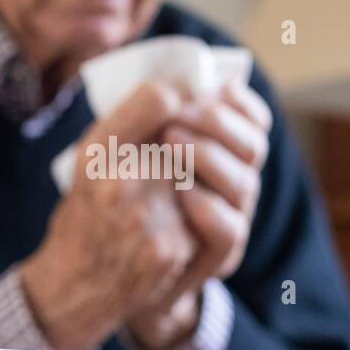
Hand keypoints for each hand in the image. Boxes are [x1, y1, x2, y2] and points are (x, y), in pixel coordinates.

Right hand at [21, 82, 198, 349]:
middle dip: (192, 144)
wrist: (74, 285)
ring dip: (192, 184)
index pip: (157, 97)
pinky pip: (202, 216)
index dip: (178, 97)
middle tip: (180, 157)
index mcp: (95, 153)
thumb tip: (183, 89)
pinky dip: (194, 220)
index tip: (181, 103)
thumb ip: (129, 125)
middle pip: (186, 139)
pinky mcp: (169, 248)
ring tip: (165, 201)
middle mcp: (118, 181)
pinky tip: (168, 231)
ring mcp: (147, 217)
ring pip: (198, 177)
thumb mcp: (88, 160)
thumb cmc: (85, 214)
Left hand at [125, 81, 271, 349]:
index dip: (239, 100)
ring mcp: (229, 219)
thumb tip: (173, 81)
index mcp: (220, 150)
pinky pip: (230, 228)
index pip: (252, 118)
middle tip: (177, 114)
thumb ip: (142, 110)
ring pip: (246, 182)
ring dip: (209, 156)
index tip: (209, 87)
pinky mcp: (219, 255)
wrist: (96, 268)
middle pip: (253, 145)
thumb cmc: (106, 199)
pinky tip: (181, 190)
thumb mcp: (112, 148)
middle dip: (218, 122)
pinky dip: (208, 205)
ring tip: (170, 141)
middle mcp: (233, 183)